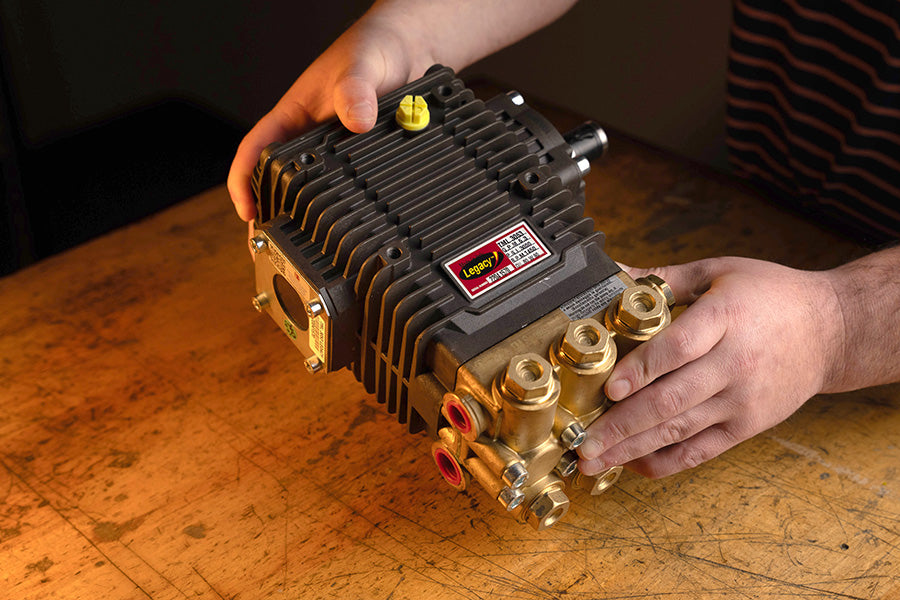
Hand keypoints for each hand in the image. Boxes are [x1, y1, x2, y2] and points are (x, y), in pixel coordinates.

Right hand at [226, 0, 578, 222]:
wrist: (411, 50)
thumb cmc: (375, 49)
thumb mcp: (363, 65)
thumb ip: (356, 89)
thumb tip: (356, 119)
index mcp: (293, 117)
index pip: (254, 151)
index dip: (244, 182)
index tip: (246, 211)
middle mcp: (310, 139)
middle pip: (278, 183)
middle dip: (272, 216)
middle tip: (274, 248)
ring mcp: (335, 155)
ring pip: (313, 193)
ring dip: (307, 220)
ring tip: (308, 254)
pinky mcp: (362, 164)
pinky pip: (349, 193)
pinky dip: (346, 214)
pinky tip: (351, 235)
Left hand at [577, 257, 843, 477]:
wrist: (833, 330)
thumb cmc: (771, 295)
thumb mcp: (720, 272)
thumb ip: (664, 279)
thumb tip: (613, 271)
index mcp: (726, 318)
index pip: (679, 348)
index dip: (641, 370)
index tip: (610, 389)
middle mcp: (735, 364)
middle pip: (672, 399)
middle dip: (622, 425)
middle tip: (583, 442)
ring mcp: (742, 400)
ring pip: (680, 430)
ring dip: (632, 448)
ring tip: (594, 461)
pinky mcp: (747, 425)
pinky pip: (701, 450)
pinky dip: (666, 462)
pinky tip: (633, 465)